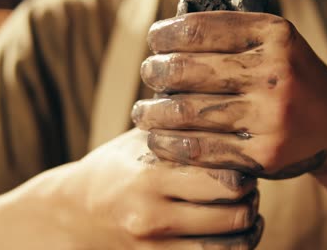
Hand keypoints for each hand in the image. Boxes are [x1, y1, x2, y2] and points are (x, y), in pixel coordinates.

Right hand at [0, 129, 261, 249]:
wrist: (76, 212)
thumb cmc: (116, 166)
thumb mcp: (140, 138)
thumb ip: (178, 123)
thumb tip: (221, 93)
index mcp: (149, 177)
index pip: (224, 179)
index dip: (245, 170)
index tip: (242, 162)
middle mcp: (152, 216)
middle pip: (235, 213)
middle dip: (250, 197)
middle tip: (248, 185)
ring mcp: (154, 247)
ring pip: (233, 246)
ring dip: (250, 226)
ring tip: (246, 209)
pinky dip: (237, 247)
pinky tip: (234, 231)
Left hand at [133, 12, 326, 179]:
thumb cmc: (294, 81)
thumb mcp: (276, 45)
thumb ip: (233, 34)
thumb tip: (170, 32)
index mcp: (274, 34)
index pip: (197, 29)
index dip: (165, 35)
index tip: (155, 42)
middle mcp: (274, 72)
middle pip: (185, 70)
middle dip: (154, 72)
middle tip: (148, 74)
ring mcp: (270, 116)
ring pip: (186, 113)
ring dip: (151, 113)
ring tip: (141, 113)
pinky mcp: (264, 155)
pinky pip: (199, 149)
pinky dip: (168, 144)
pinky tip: (158, 139)